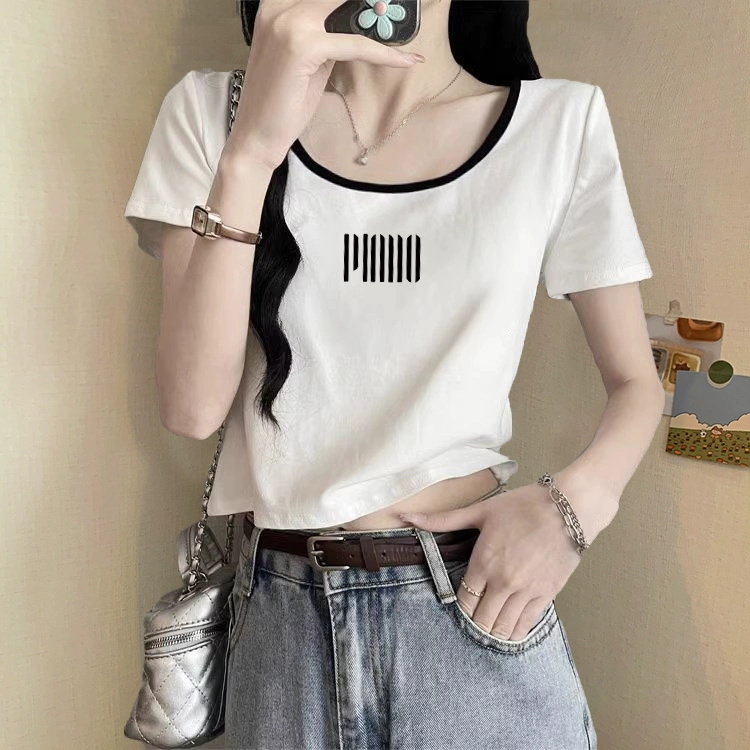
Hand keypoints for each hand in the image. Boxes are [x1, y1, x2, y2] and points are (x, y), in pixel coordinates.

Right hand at [224, 0, 423, 170]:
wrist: (257, 135)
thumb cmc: (282, 102)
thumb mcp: (306, 59)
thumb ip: (326, 35)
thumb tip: (357, 24)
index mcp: (275, 6)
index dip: (353, 1)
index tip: (380, 5)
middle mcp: (279, 7)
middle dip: (371, 4)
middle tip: (394, 10)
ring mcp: (289, 23)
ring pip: (348, 9)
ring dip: (381, 22)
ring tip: (406, 26)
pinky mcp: (303, 46)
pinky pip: (355, 44)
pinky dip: (383, 54)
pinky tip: (408, 60)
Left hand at [399, 483, 582, 640]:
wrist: (567, 508)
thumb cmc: (523, 506)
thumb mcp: (480, 511)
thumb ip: (443, 520)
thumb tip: (406, 516)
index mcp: (483, 563)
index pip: (463, 602)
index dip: (459, 608)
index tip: (460, 605)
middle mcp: (503, 583)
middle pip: (481, 621)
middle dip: (474, 623)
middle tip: (473, 619)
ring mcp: (525, 592)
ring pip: (502, 628)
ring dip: (493, 631)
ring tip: (489, 626)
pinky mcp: (546, 595)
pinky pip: (526, 625)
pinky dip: (515, 632)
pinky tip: (509, 630)